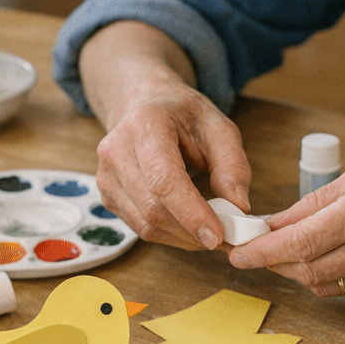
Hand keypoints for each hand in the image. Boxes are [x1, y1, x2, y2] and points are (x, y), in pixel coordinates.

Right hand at [95, 79, 251, 248]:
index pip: (164, 180)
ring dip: (181, 237)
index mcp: (144, 125)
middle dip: (191, 230)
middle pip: (153, 208)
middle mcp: (116, 150)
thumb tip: (238, 206)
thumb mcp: (219, 128)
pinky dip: (168, 235)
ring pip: (145, 224)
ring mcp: (106, 175)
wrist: (146, 106)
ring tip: (207, 231)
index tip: (217, 235)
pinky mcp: (107, 195)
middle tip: (223, 237)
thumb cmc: (183, 116)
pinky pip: (139, 228)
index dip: (191, 213)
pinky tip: (187, 226)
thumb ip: (232, 165)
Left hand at [229, 156, 344, 299]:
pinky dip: (326, 276)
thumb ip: (314, 204)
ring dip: (297, 272)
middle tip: (252, 253)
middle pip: (308, 268)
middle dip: (273, 263)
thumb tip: (271, 225)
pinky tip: (325, 259)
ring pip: (324, 284)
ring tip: (285, 254)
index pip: (303, 241)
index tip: (237, 254)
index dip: (264, 251)